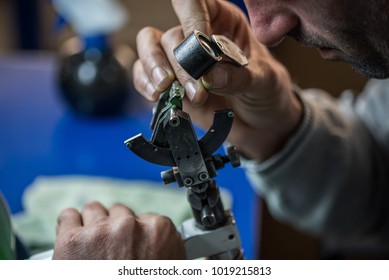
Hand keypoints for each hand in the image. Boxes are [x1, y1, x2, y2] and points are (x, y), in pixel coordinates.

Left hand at [52, 201, 185, 259]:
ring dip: (92, 224)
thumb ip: (169, 252)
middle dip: (115, 228)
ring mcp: (100, 232)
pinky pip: (68, 216)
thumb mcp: (170, 272)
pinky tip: (72, 240)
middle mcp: (130, 226)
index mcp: (159, 232)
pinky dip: (69, 226)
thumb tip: (184, 252)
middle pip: (120, 212)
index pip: (148, 218)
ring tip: (90, 245)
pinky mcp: (71, 241)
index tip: (132, 246)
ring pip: (94, 209)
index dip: (138, 234)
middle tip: (111, 250)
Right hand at [133, 0, 302, 160]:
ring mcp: (181, 60)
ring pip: (150, 46)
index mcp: (223, 22)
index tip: (196, 44)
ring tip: (166, 90)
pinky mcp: (170, 84)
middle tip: (196, 90)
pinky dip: (145, 84)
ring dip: (154, 68)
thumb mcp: (264, 82)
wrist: (260, 124)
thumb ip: (239, 77)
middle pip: (172, 35)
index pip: (195, 3)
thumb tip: (210, 76)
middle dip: (180, 64)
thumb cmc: (266, 93)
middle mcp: (197, 36)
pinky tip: (157, 96)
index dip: (191, 18)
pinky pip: (144, 74)